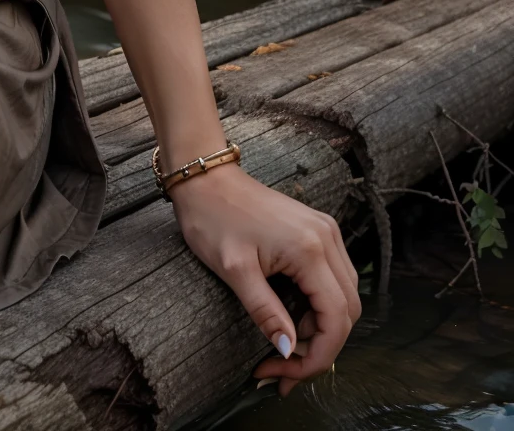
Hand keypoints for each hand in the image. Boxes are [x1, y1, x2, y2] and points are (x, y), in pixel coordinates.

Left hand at [171, 164, 360, 394]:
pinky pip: (333, 278)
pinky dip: (319, 305)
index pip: (337, 318)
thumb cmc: (211, 216)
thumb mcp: (233, 268)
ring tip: (285, 346)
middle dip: (320, 347)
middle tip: (284, 369)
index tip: (288, 375)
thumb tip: (288, 349)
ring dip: (321, 328)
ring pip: (343, 297)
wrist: (203, 175)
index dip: (319, 355)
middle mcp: (328, 238)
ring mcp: (325, 232)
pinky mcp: (317, 230)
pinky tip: (292, 317)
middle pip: (347, 311)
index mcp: (310, 249)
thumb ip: (265, 311)